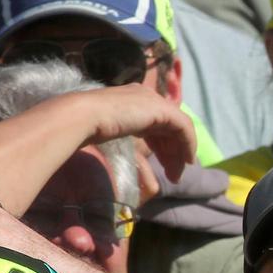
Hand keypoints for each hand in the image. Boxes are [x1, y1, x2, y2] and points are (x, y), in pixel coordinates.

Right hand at [75, 83, 194, 181]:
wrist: (84, 116)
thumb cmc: (88, 126)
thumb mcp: (112, 130)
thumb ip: (128, 132)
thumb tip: (140, 149)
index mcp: (133, 98)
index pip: (156, 122)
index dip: (162, 144)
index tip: (163, 164)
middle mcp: (146, 96)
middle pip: (169, 127)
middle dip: (172, 152)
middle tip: (173, 175)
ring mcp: (154, 101)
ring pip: (179, 128)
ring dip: (180, 153)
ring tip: (176, 176)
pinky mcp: (162, 109)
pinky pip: (184, 128)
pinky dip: (188, 144)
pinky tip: (186, 161)